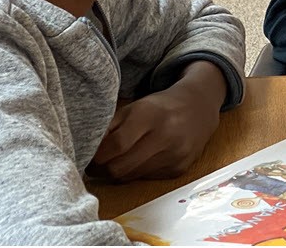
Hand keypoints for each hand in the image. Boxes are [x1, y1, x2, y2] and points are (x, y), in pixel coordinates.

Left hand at [89, 61, 225, 180]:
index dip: (96, 157)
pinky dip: (135, 173)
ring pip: (131, 176)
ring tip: (110, 164)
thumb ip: (111, 126)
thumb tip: (87, 148)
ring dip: (116, 173)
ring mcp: (174, 155)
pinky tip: (134, 163)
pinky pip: (146, 178)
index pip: (115, 146)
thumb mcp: (135, 107)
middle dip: (102, 170)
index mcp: (149, 115)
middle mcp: (164, 136)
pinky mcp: (179, 169)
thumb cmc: (160, 106)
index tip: (86, 157)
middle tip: (93, 166)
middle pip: (121, 167)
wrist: (199, 108)